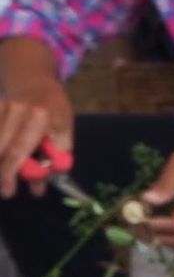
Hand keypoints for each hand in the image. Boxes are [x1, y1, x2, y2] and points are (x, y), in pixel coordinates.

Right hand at [0, 79, 71, 199]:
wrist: (37, 85)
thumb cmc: (54, 114)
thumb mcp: (63, 134)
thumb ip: (53, 160)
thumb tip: (37, 189)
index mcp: (40, 116)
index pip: (18, 149)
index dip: (10, 173)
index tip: (8, 191)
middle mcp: (17, 109)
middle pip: (0, 147)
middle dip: (0, 171)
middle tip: (4, 188)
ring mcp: (1, 106)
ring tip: (3, 175)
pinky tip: (3, 161)